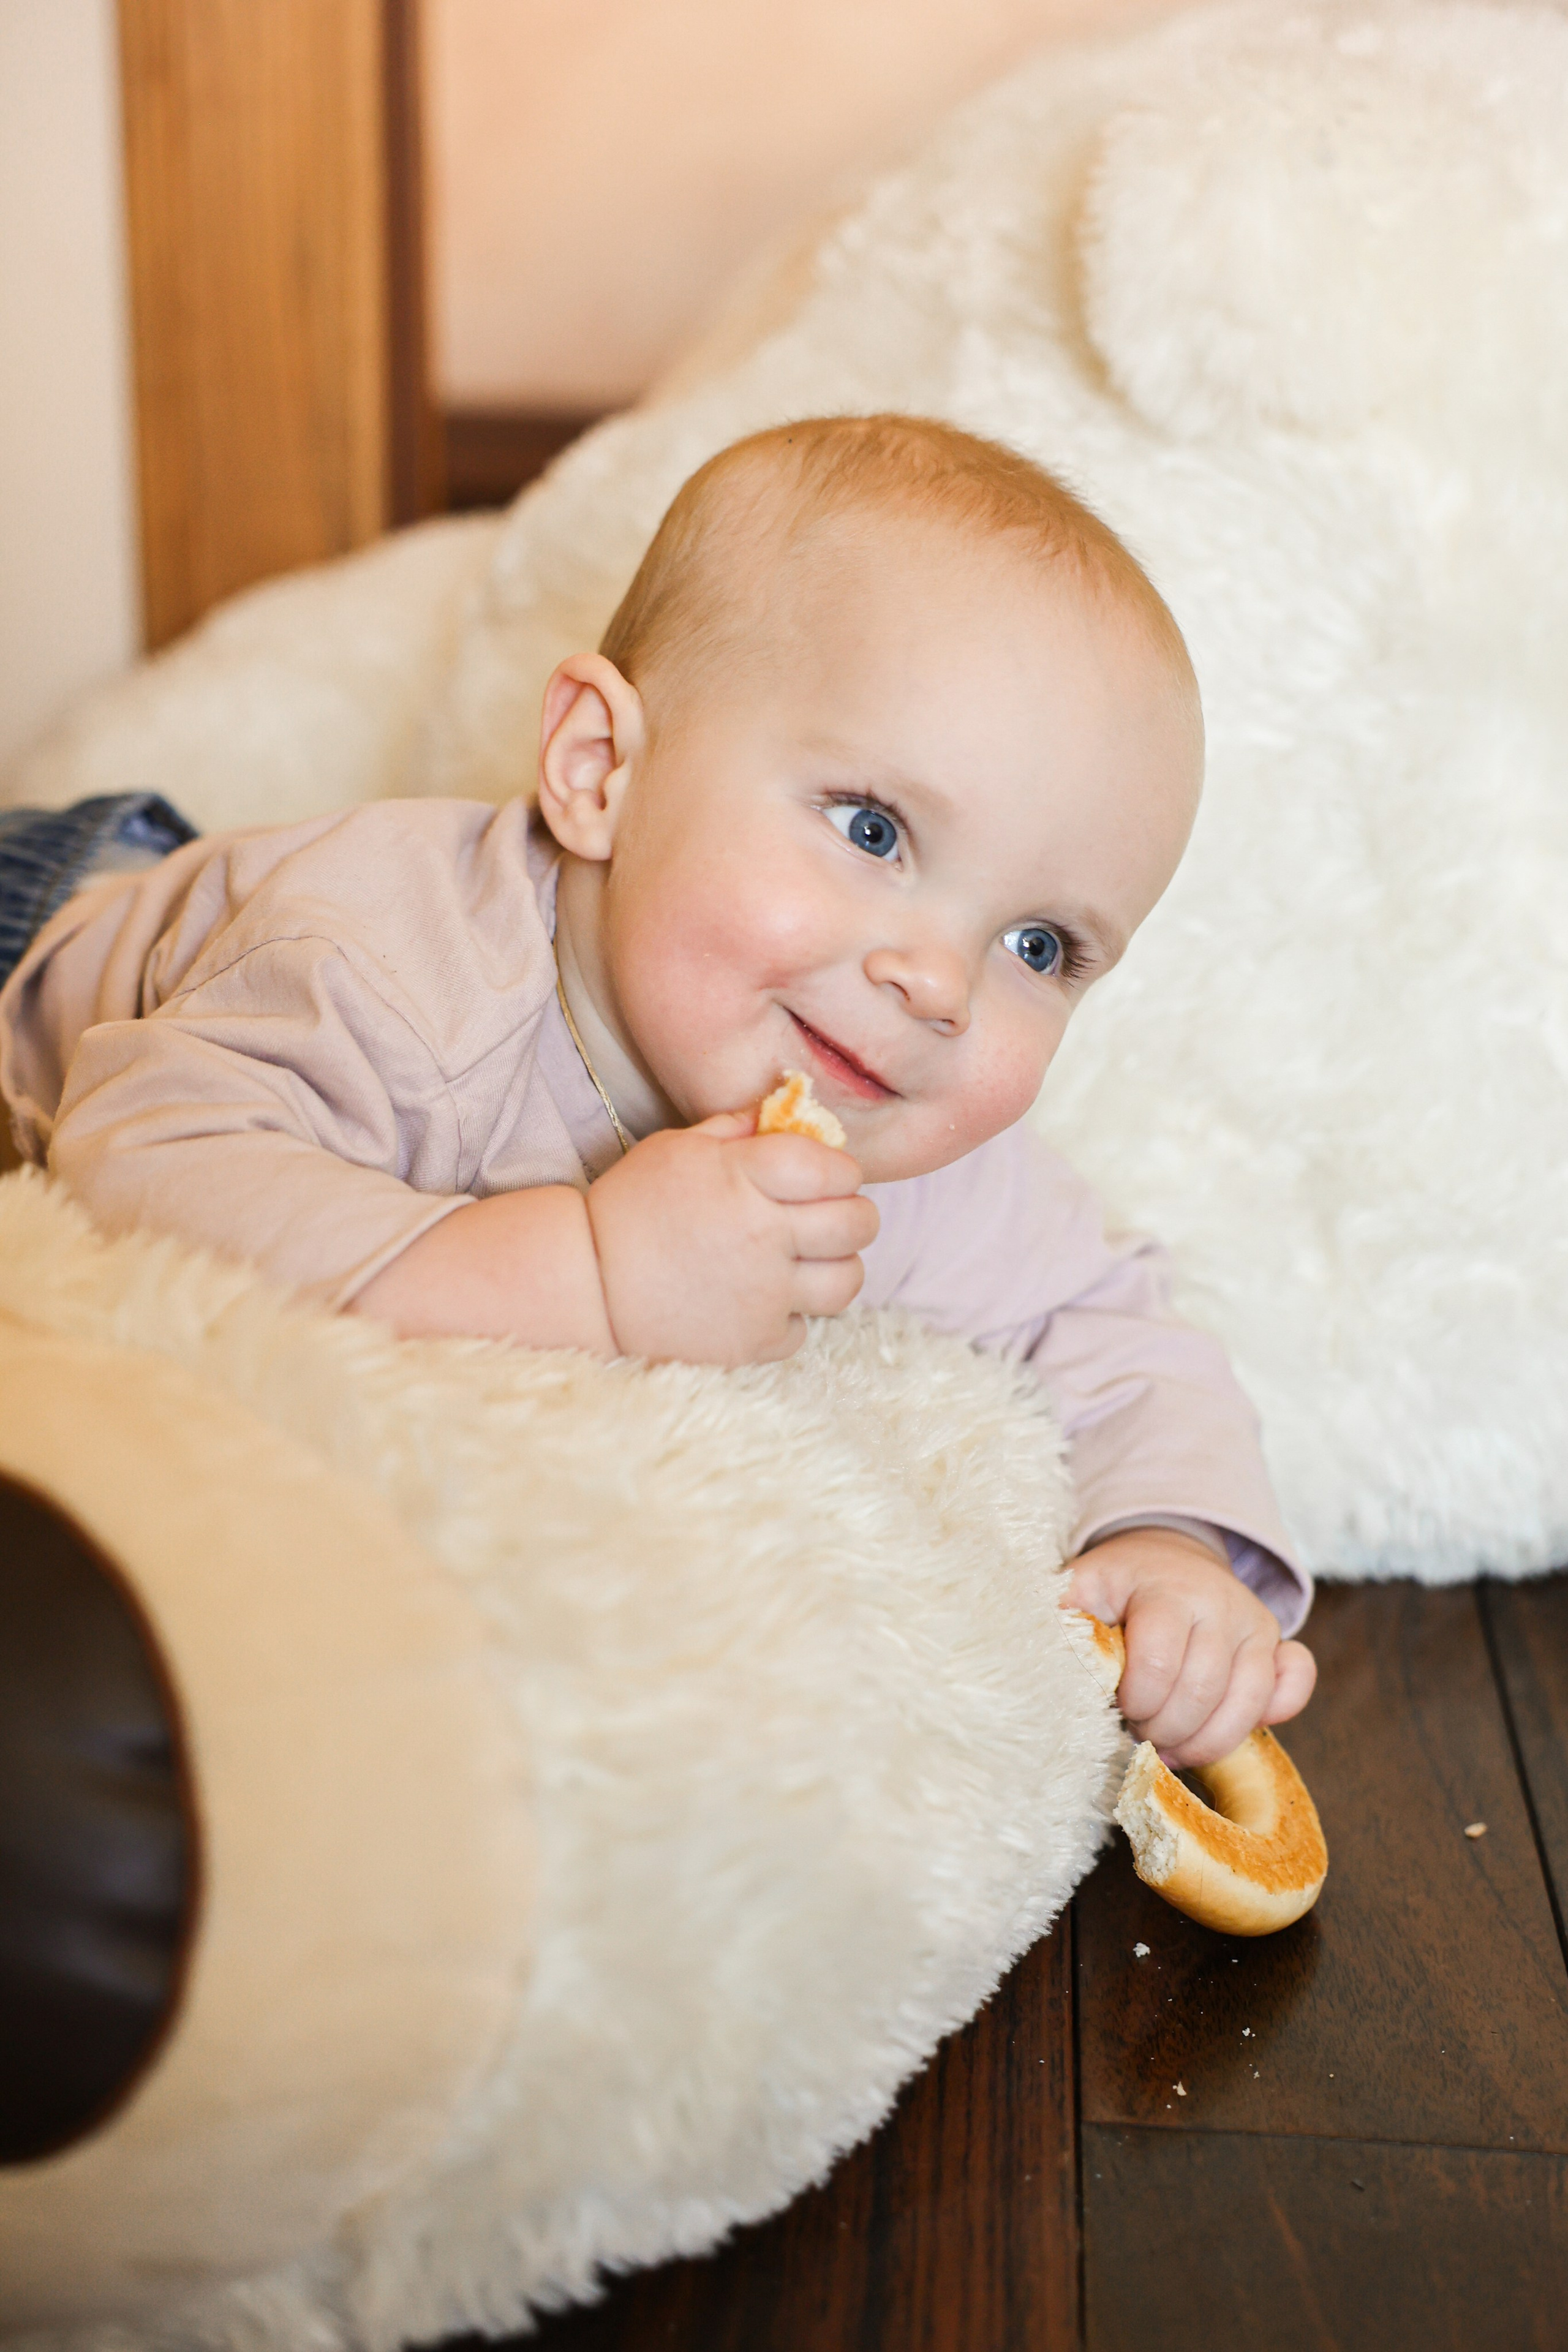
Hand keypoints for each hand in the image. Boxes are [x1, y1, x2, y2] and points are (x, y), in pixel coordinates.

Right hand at [586, 1110, 877, 1364]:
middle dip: (856, 1214)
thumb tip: (788, 1110)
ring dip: (838, 1267)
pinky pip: (805, 1328)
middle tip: (834, 1216)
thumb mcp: (677, 1148)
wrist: (589, 1284)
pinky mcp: (754, 1341)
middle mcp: (763, 1236)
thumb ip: (738, 1129)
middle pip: (857, 1224)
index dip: (843, 1170)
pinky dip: (790, 1316)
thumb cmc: (633, 1207)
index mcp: (744, 1179)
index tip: (829, 1176)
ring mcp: (764, 1294)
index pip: (833, 1168)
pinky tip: (762, 1300)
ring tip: (809, 1261)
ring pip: (848, 1280)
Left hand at [1068, 1527, 1315, 1768]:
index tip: (1117, 1705)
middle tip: (1140, 1731)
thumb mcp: (1081, 1587)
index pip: (1159, 1663)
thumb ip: (1063, 1618)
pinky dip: (1272, 1713)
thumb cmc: (1118, 1585)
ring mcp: (1256, 1624)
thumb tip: (1045, 1658)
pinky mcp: (1278, 1644)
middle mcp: (1221, 1603)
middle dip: (1163, 1728)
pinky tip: (1227, 1728)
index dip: (1134, 1700)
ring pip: (1246, 1703)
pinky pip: (1295, 1683)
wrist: (1168, 1558)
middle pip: (1201, 1692)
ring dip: (1204, 1741)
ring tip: (1170, 1745)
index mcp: (1168, 1589)